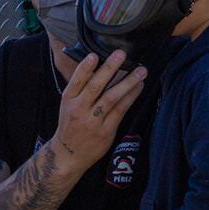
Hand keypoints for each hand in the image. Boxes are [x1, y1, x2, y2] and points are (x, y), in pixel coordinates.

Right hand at [51, 50, 146, 170]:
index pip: (76, 81)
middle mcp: (79, 110)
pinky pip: (120, 110)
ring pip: (111, 98)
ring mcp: (93, 121)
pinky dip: (130, 97)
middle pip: (95, 87)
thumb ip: (80, 88)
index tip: (94, 55)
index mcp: (68, 100)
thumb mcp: (68, 105)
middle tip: (121, 54)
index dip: (85, 68)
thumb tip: (98, 66)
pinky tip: (139, 86)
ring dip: (128, 82)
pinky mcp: (106, 131)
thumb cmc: (70, 125)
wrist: (68, 155)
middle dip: (109, 69)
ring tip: (141, 70)